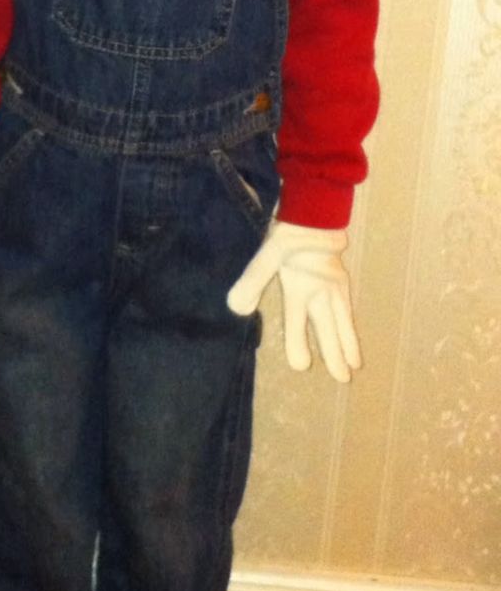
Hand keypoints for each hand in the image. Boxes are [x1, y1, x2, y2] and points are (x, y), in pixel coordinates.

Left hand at [226, 221, 361, 382]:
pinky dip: (351, 326)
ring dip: (349, 343)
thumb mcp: (265, 255)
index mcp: (299, 285)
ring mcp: (334, 285)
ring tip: (355, 365)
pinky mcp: (341, 280)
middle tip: (343, 379)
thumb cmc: (288, 234)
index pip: (298, 321)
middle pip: (328, 326)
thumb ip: (251, 282)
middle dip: (335, 353)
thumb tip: (235, 308)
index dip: (298, 343)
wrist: (314, 211)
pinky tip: (351, 336)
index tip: (301, 366)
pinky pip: (348, 309)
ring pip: (343, 320)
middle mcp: (320, 289)